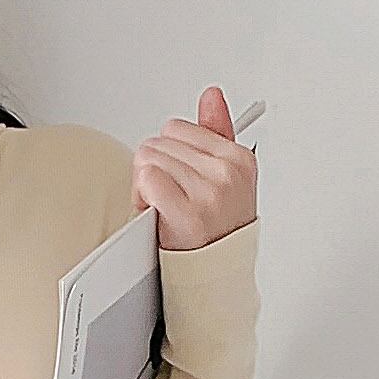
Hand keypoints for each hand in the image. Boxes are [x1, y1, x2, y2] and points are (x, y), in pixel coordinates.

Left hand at [133, 84, 257, 249]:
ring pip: (148, 159)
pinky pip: (147, 179)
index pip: (177, 129)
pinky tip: (154, 216)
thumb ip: (217, 133)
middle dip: (154, 171)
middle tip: (168, 202)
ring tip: (163, 212)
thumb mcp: (226, 180)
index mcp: (238, 158)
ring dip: (145, 188)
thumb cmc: (217, 234)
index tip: (179, 183)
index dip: (168, 156)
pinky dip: (141, 198)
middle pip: (158, 142)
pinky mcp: (188, 214)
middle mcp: (226, 173)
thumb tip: (211, 95)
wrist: (216, 282)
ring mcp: (208, 193)